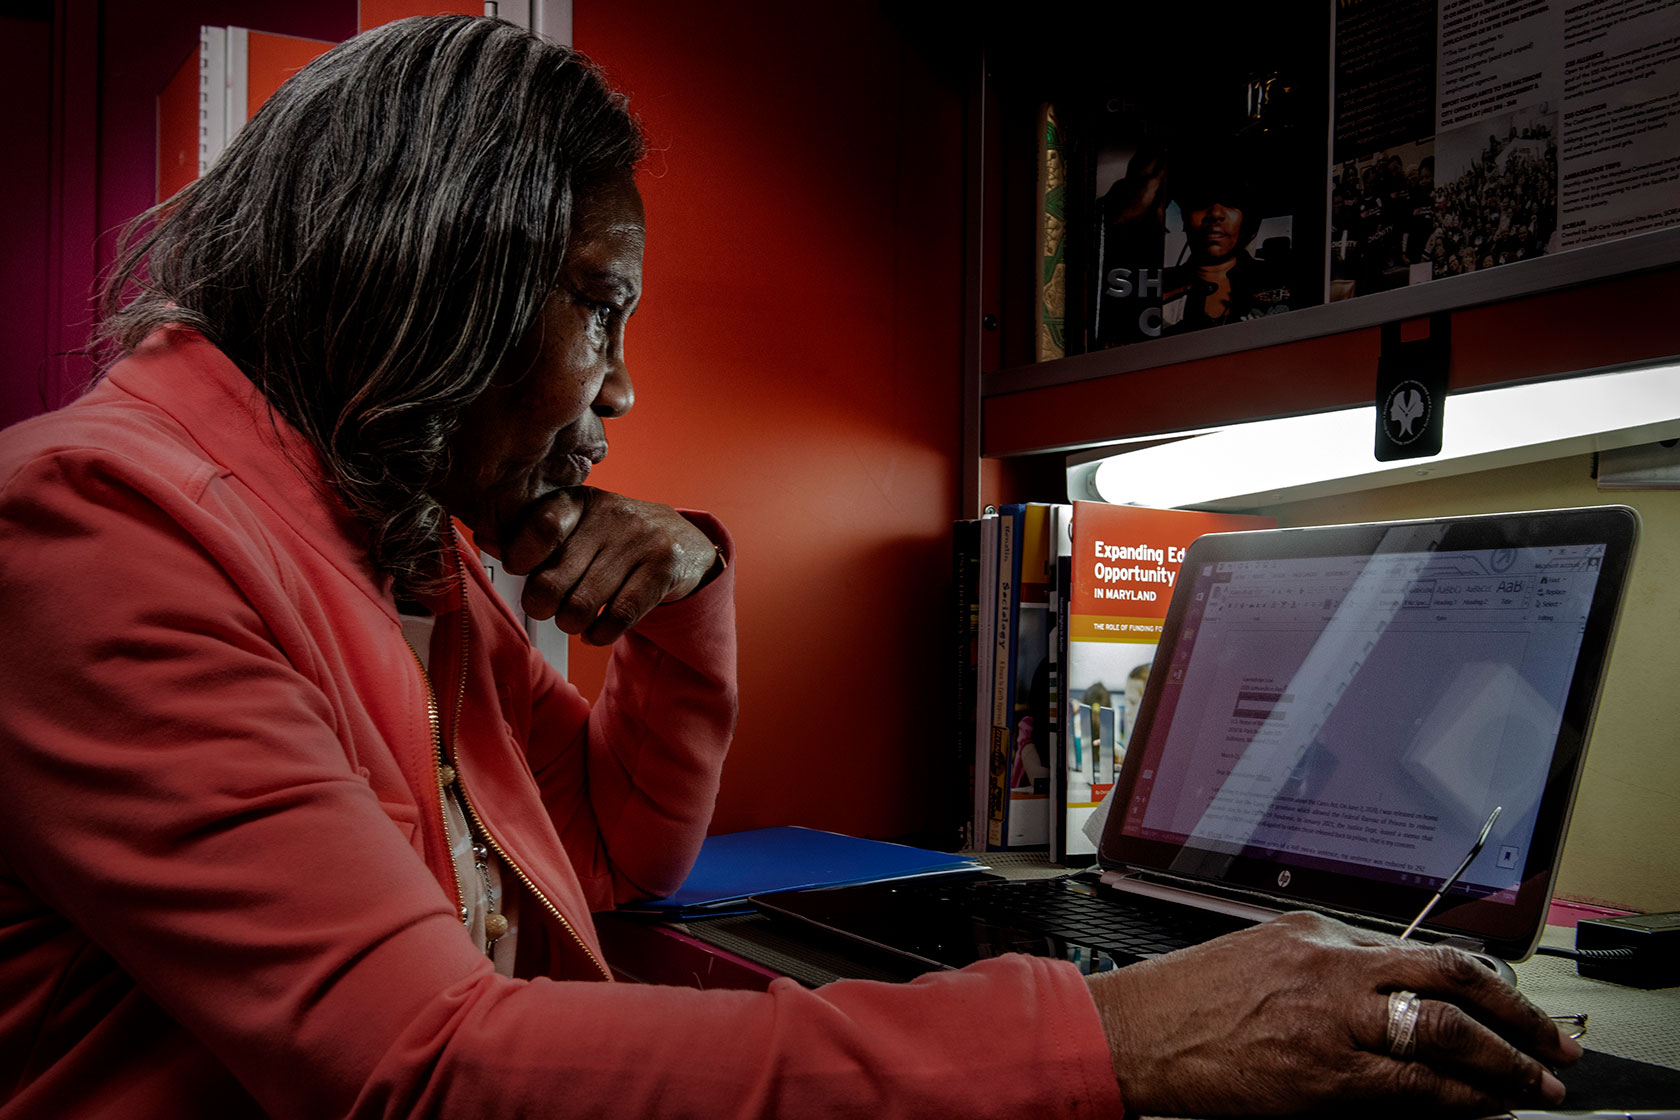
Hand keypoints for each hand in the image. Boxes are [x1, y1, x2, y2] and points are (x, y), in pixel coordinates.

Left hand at [491, 487, 720, 644]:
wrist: (683, 541)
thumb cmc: (613, 539)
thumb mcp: (575, 529)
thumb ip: (528, 536)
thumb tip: (485, 539)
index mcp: (581, 501)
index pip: (541, 526)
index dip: (521, 557)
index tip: (522, 569)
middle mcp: (612, 515)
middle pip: (554, 579)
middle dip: (542, 605)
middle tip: (547, 607)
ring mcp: (642, 540)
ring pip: (583, 605)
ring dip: (571, 624)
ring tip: (574, 620)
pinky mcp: (664, 568)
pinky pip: (618, 617)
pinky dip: (599, 634)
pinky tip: (597, 630)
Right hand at [1084, 911, 1580, 1116]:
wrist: (1133, 1033)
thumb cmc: (1183, 1001)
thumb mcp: (1258, 956)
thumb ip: (1322, 967)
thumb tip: (1381, 990)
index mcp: (1316, 933)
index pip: (1420, 950)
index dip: (1479, 983)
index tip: (1508, 1004)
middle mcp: (1330, 967)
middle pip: (1449, 978)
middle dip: (1516, 1014)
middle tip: (1554, 1041)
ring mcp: (1329, 1020)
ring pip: (1444, 1031)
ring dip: (1504, 1063)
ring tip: (1536, 1084)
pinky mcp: (1321, 1075)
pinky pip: (1412, 1087)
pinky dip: (1460, 1099)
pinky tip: (1484, 1109)